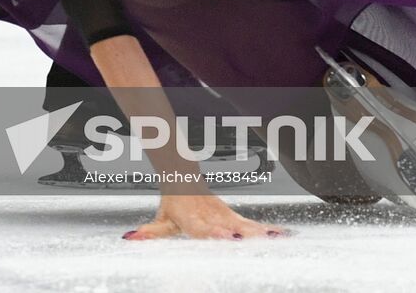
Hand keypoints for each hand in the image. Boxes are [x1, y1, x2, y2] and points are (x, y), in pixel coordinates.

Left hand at [123, 193, 289, 240]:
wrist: (184, 175)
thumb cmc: (175, 201)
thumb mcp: (161, 218)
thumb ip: (149, 231)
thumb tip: (130, 238)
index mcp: (194, 217)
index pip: (205, 228)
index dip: (215, 233)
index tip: (228, 237)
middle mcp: (212, 216)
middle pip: (230, 227)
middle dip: (243, 235)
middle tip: (257, 240)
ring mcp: (225, 215)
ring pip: (245, 224)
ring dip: (261, 232)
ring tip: (278, 238)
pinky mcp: (234, 216)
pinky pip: (253, 225)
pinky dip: (268, 230)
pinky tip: (284, 235)